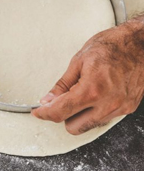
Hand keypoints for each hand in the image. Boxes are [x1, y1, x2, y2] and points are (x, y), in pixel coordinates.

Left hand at [32, 18, 143, 134]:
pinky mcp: (128, 109)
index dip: (44, 113)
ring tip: (81, 94)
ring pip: (89, 126)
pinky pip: (103, 119)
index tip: (38, 111)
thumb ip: (62, 85)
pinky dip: (94, 111)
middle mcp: (108, 104)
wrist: (140, 44)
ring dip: (79, 115)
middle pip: (73, 127)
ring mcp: (120, 109)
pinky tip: (94, 95)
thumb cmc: (111, 46)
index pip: (60, 112)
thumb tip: (48, 99)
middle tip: (60, 100)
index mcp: (92, 90)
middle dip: (63, 115)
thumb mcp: (78, 61)